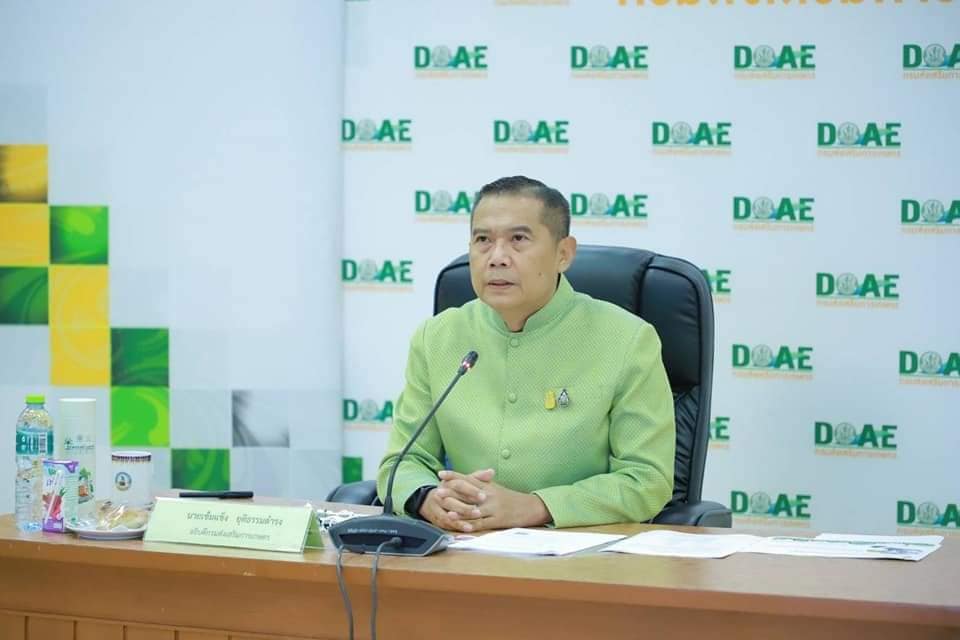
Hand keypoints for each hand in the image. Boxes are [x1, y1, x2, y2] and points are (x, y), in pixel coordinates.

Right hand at [417, 469, 491, 532]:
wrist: (432, 501)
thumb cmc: (454, 490)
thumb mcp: (464, 481)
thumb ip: (478, 477)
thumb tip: (491, 472)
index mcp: (447, 483)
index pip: (458, 485)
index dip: (471, 490)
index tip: (484, 495)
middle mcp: (440, 495)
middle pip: (452, 501)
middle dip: (466, 507)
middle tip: (479, 511)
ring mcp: (437, 508)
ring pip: (449, 514)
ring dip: (462, 518)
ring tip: (474, 521)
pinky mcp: (438, 519)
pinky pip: (448, 524)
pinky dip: (458, 526)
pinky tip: (469, 528)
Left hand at [432, 469, 551, 532]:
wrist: (530, 507)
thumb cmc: (511, 498)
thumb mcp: (496, 488)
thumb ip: (482, 483)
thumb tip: (467, 477)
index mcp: (488, 486)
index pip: (468, 478)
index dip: (454, 475)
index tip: (441, 474)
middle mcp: (489, 495)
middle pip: (468, 492)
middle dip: (452, 492)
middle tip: (438, 491)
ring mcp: (493, 508)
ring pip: (473, 509)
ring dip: (459, 510)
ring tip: (446, 510)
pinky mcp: (497, 520)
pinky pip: (482, 523)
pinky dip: (471, 525)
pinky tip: (462, 526)